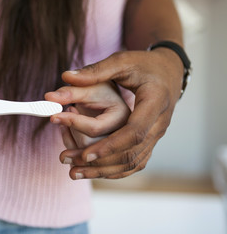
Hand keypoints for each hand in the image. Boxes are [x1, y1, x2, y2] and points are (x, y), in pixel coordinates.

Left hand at [48, 49, 183, 178]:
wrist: (168, 71)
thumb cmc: (143, 64)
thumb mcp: (122, 61)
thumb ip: (95, 71)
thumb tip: (66, 76)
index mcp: (155, 103)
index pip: (134, 132)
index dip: (110, 145)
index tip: (86, 153)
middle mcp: (159, 124)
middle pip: (131, 152)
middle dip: (99, 161)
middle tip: (68, 161)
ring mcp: (156, 136)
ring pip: (132, 162)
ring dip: (102, 170)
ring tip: (73, 172)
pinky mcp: (150, 141)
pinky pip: (134, 162)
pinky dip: (113, 170)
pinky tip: (90, 172)